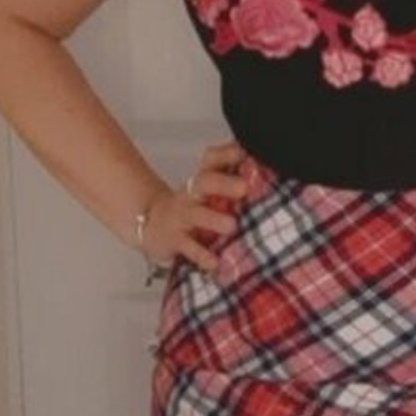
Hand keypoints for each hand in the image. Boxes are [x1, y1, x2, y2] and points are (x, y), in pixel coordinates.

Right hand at [141, 140, 250, 276]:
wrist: (149, 224)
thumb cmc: (191, 207)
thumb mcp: (207, 191)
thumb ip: (232, 182)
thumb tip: (266, 169)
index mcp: (201, 180)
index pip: (212, 160)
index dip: (226, 154)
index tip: (244, 152)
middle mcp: (191, 195)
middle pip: (205, 182)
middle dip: (224, 184)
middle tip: (244, 188)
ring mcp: (181, 217)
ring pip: (196, 215)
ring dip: (213, 219)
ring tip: (231, 225)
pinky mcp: (174, 240)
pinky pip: (189, 248)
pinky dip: (202, 256)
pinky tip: (215, 263)